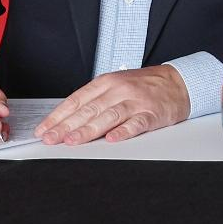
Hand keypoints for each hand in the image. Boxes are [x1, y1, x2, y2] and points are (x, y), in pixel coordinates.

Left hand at [36, 65, 190, 144]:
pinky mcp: (152, 113)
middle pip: (89, 109)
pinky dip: (124, 131)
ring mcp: (136, 102)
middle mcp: (120, 90)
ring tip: (73, 141)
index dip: (58, 116)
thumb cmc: (144, 86)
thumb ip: (94, 100)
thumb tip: (66, 121)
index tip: (44, 130)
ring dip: (89, 130)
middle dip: (67, 126)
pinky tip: (112, 139)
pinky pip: (136, 123)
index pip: (77, 100)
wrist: (178, 82)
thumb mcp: (116, 85)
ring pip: (108, 116)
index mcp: (107, 82)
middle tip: (51, 139)